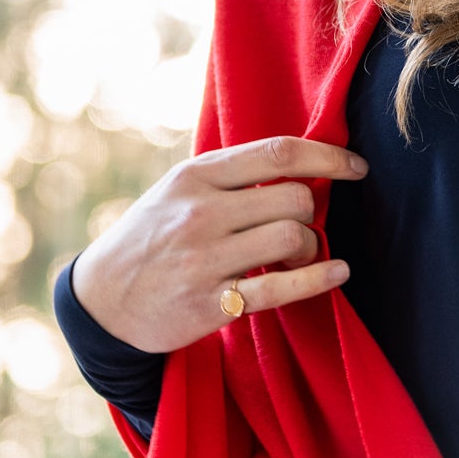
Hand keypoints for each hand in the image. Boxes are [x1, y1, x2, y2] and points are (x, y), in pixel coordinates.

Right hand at [69, 135, 366, 352]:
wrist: (101, 300)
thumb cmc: (152, 237)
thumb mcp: (178, 191)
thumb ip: (231, 176)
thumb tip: (301, 165)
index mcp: (195, 176)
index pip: (278, 153)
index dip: (328, 157)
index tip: (357, 167)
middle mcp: (200, 212)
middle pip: (293, 199)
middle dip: (310, 212)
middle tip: (299, 227)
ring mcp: (205, 259)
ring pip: (293, 238)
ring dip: (310, 248)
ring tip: (297, 256)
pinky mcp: (211, 304)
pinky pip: (281, 289)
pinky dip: (318, 279)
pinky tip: (337, 272)